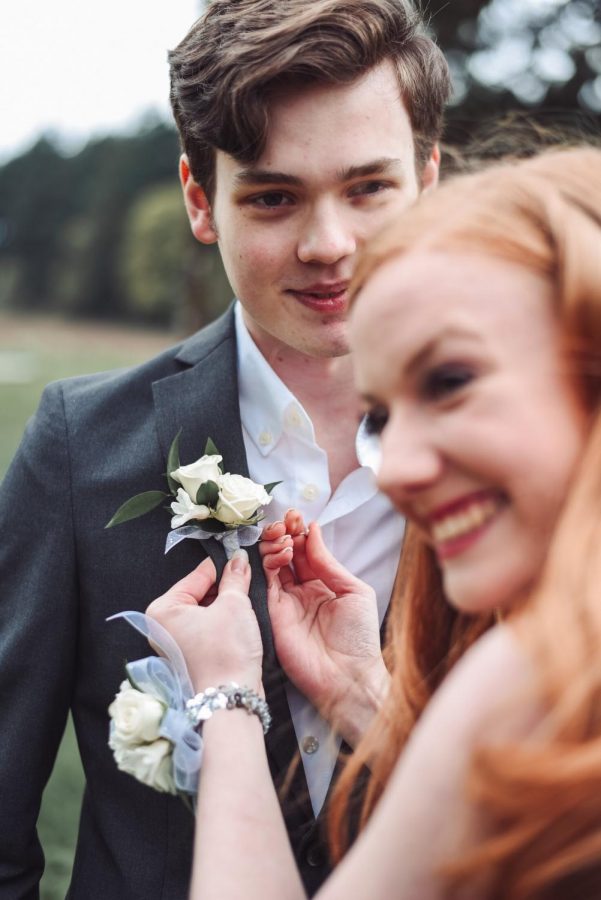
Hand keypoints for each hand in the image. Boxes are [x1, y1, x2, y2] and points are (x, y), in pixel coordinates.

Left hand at [146, 550, 262, 693]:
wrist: (232, 697)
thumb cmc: (226, 652)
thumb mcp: (234, 605)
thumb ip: (235, 577)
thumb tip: (238, 558)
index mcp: (163, 609)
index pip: (197, 576)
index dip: (222, 565)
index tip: (240, 555)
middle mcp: (163, 625)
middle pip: (199, 592)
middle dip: (225, 586)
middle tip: (248, 576)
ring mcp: (176, 642)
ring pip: (205, 610)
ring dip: (226, 603)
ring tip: (247, 597)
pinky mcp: (191, 654)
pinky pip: (207, 626)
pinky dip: (223, 620)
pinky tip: (241, 617)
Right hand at [261, 511, 388, 744]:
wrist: (348, 677)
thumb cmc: (360, 638)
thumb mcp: (354, 591)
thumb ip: (329, 562)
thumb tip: (313, 531)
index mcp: (324, 584)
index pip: (307, 551)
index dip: (301, 532)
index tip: (298, 516)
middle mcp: (303, 590)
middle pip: (287, 554)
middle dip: (285, 532)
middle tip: (288, 520)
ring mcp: (286, 601)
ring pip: (273, 564)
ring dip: (276, 544)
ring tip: (285, 535)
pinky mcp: (273, 613)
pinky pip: (266, 582)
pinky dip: (270, 563)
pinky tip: (282, 553)